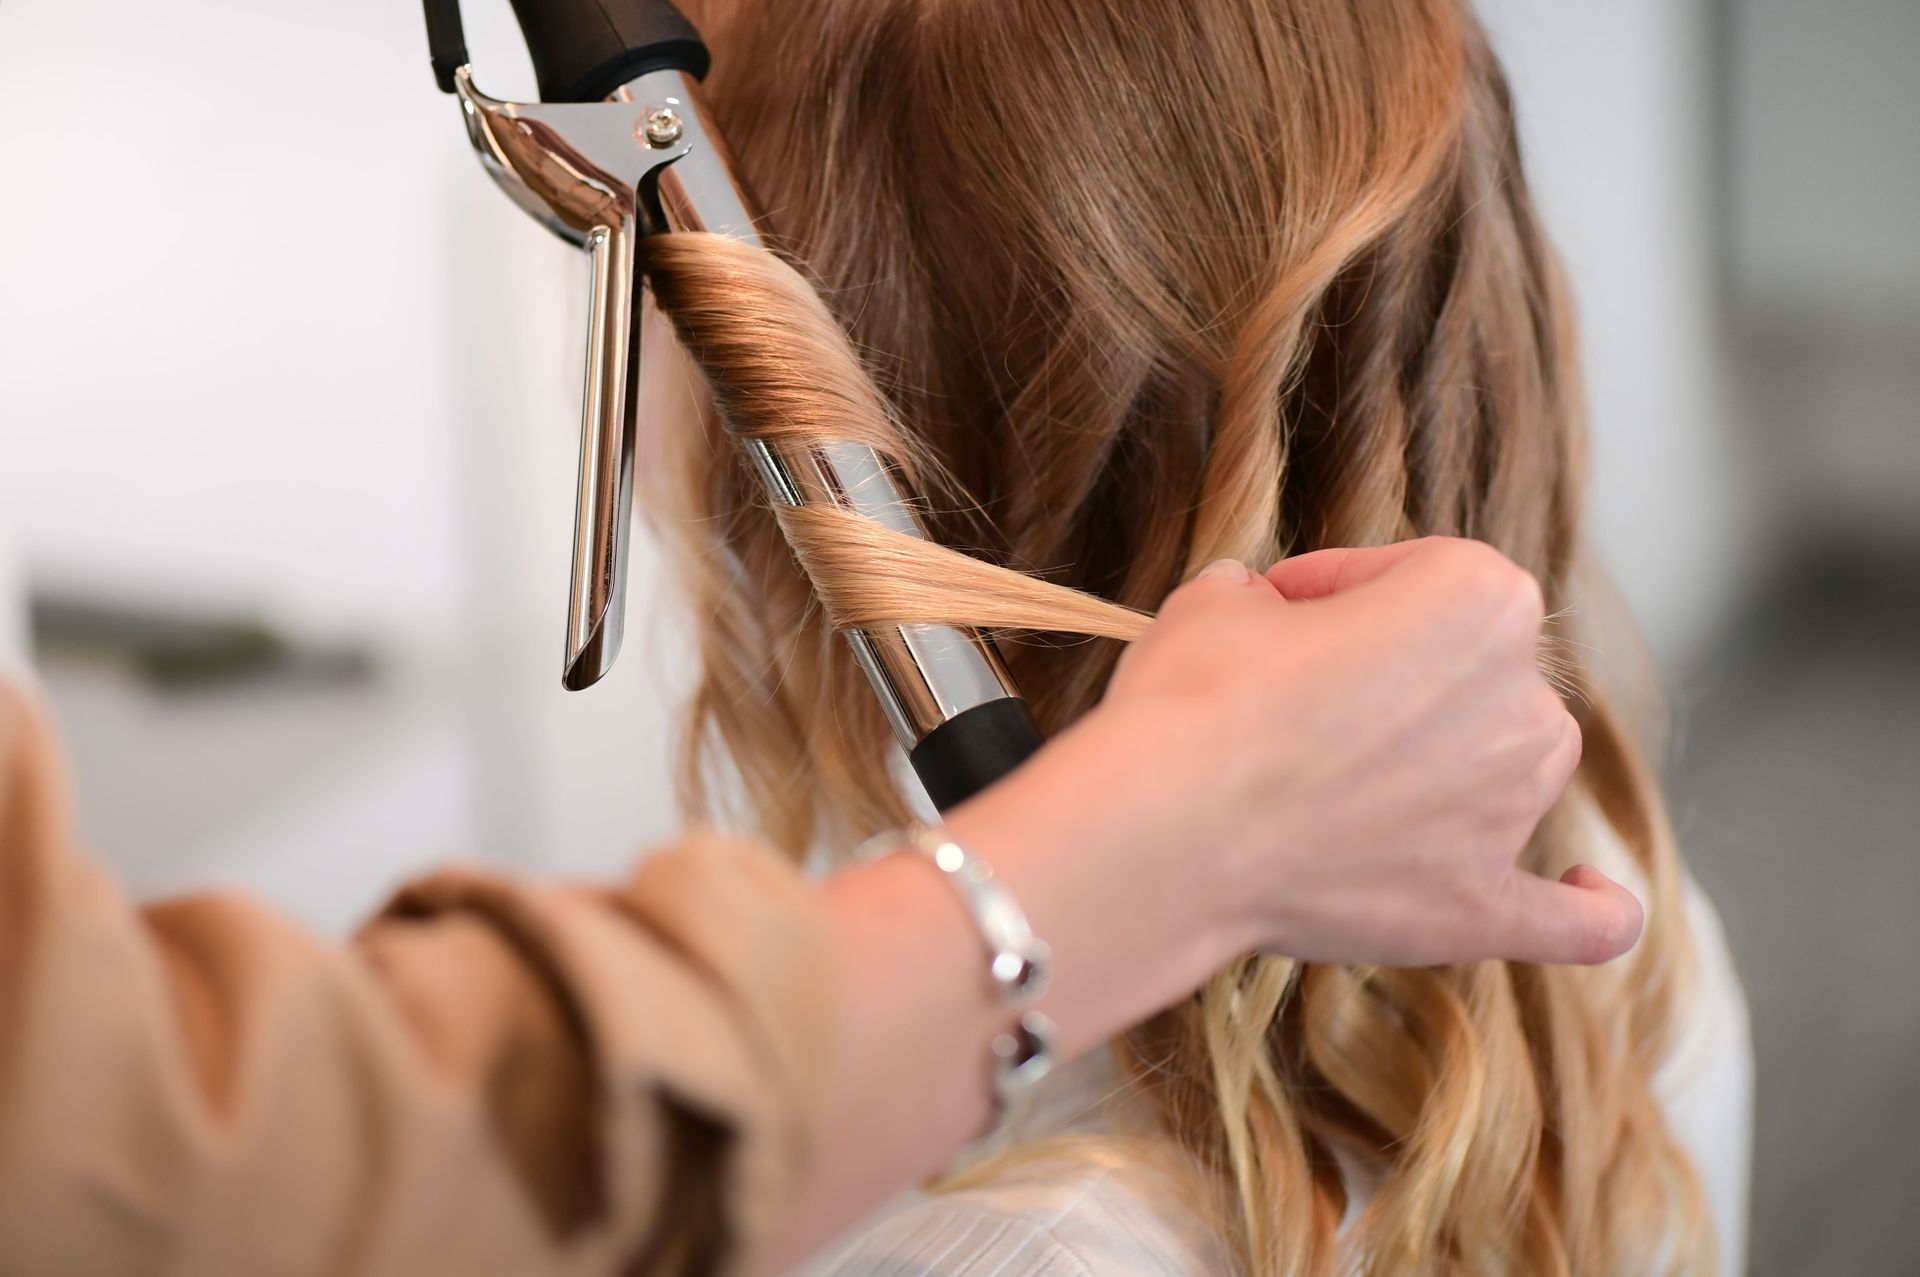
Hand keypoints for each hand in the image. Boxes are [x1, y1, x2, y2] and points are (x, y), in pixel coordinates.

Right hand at [1065, 537, 1640, 969]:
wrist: (1169, 829)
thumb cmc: (1197, 702)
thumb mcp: (1219, 602)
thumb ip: (1263, 600)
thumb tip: (1260, 615)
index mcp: (1480, 599)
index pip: (1418, 574)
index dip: (1339, 589)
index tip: (1280, 612)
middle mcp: (1523, 703)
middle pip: (1477, 673)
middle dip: (1399, 680)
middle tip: (1299, 702)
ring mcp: (1510, 812)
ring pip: (1515, 771)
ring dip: (1459, 766)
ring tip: (1352, 783)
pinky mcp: (1482, 908)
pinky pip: (1576, 920)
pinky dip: (1589, 908)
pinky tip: (1591, 896)